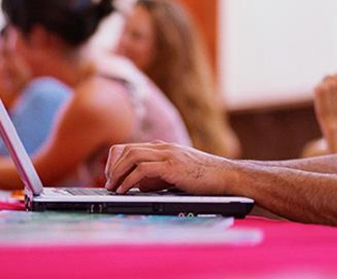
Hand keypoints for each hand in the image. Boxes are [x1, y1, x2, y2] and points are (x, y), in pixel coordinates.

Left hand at [104, 141, 234, 194]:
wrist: (228, 176)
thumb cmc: (205, 178)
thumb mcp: (177, 174)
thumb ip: (158, 176)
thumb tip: (139, 185)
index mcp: (164, 147)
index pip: (131, 147)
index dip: (116, 160)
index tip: (112, 176)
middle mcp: (164, 147)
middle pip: (127, 149)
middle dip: (112, 167)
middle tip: (108, 183)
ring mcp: (168, 154)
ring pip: (132, 156)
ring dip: (117, 172)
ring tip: (112, 187)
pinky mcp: (172, 166)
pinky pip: (143, 169)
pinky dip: (129, 180)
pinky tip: (125, 190)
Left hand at [313, 66, 336, 129]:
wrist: (335, 121)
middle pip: (332, 75)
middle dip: (331, 83)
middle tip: (334, 98)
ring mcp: (330, 83)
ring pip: (325, 78)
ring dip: (325, 85)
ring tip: (330, 98)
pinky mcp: (320, 88)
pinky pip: (318, 85)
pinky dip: (319, 92)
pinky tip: (324, 100)